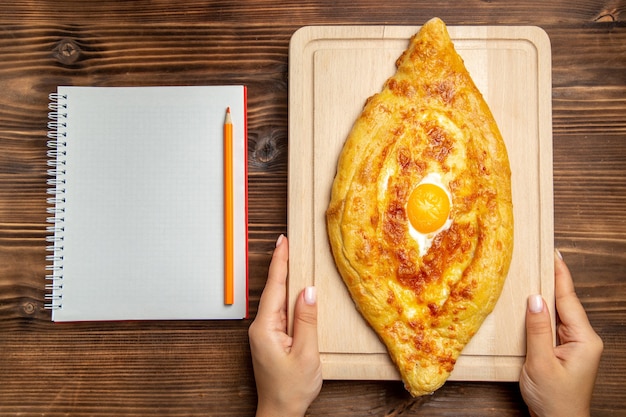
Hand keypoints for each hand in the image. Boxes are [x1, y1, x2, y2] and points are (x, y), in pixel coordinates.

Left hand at [248, 235, 322, 416]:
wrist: (280, 412)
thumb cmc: (291, 388)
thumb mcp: (306, 353)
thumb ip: (307, 319)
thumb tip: (308, 291)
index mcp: (266, 328)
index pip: (275, 287)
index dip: (280, 262)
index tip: (283, 242)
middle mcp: (260, 328)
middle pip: (273, 290)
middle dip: (281, 266)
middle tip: (287, 244)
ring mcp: (264, 334)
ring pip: (276, 300)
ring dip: (284, 280)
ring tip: (291, 259)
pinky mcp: (270, 339)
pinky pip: (279, 312)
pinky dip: (287, 297)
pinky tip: (294, 291)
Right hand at [520, 250, 602, 416]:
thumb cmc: (554, 400)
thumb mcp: (540, 363)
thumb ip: (537, 330)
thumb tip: (534, 299)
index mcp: (584, 339)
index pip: (568, 299)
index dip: (560, 275)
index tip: (553, 254)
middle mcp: (584, 339)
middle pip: (565, 303)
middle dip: (552, 280)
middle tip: (541, 258)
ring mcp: (576, 345)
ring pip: (558, 313)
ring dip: (546, 296)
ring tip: (535, 274)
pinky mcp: (565, 351)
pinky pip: (553, 325)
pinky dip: (543, 312)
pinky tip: (534, 305)